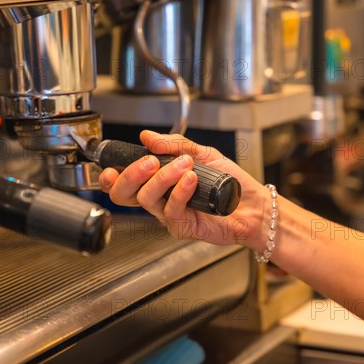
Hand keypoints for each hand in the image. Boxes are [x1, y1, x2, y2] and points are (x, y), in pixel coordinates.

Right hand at [99, 130, 267, 247]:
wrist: (252, 203)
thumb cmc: (229, 181)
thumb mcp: (202, 153)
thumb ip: (174, 145)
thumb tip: (148, 136)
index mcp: (158, 181)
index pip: (124, 182)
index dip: (111, 177)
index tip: (112, 167)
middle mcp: (159, 199)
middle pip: (125, 194)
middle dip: (131, 175)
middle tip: (149, 161)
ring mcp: (169, 214)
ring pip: (147, 199)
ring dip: (163, 177)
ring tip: (184, 166)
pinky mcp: (182, 226)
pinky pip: (171, 208)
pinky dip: (180, 191)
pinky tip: (192, 180)